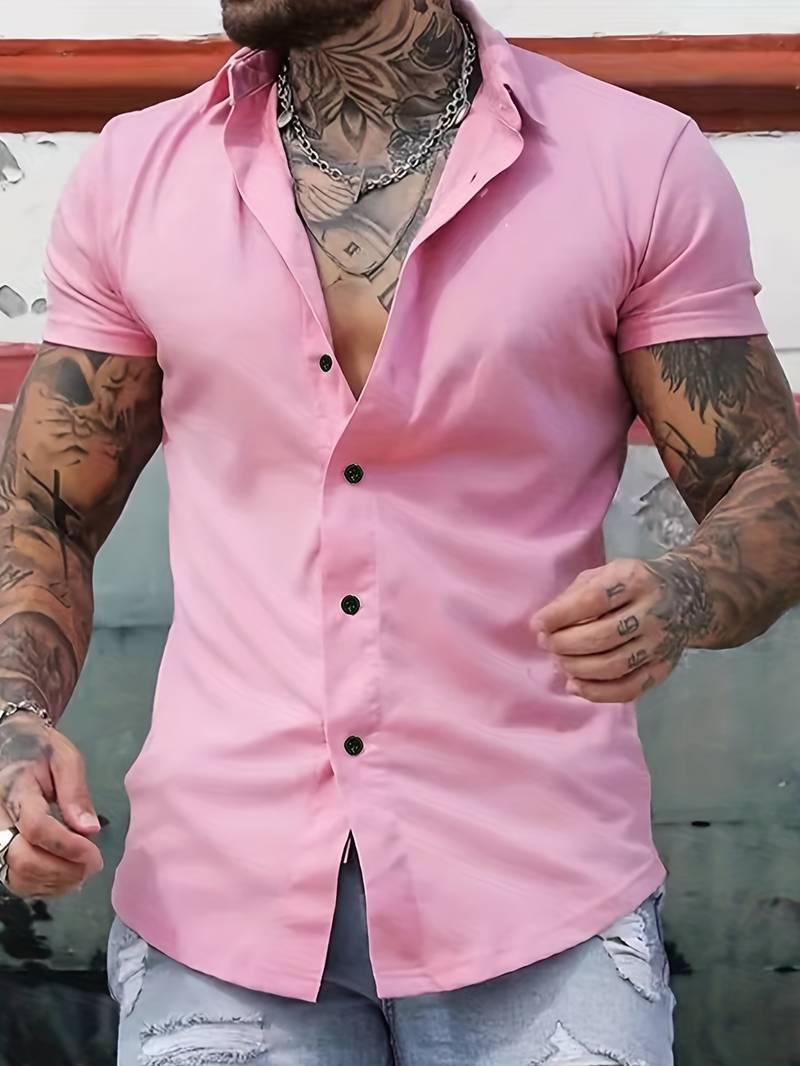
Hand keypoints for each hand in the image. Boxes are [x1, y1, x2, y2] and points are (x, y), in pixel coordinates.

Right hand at [0, 715, 103, 896]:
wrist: (10, 748)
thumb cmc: (41, 751)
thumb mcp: (65, 759)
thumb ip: (76, 792)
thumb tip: (90, 830)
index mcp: (14, 791)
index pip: (36, 827)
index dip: (67, 846)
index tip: (94, 852)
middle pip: (23, 860)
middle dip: (63, 869)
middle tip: (94, 864)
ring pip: (18, 876)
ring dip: (56, 882)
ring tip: (83, 870)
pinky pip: (16, 880)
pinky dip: (45, 886)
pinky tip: (67, 875)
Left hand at [532, 555, 708, 703]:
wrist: (686, 596)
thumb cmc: (632, 584)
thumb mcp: (605, 574)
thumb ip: (574, 595)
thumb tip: (544, 625)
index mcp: (635, 580)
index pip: (593, 601)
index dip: (560, 615)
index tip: (538, 624)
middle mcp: (653, 612)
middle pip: (602, 637)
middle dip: (565, 644)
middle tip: (547, 644)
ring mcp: (660, 644)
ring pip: (613, 666)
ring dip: (576, 669)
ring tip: (559, 661)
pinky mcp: (662, 668)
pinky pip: (628, 689)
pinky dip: (596, 693)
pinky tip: (574, 684)